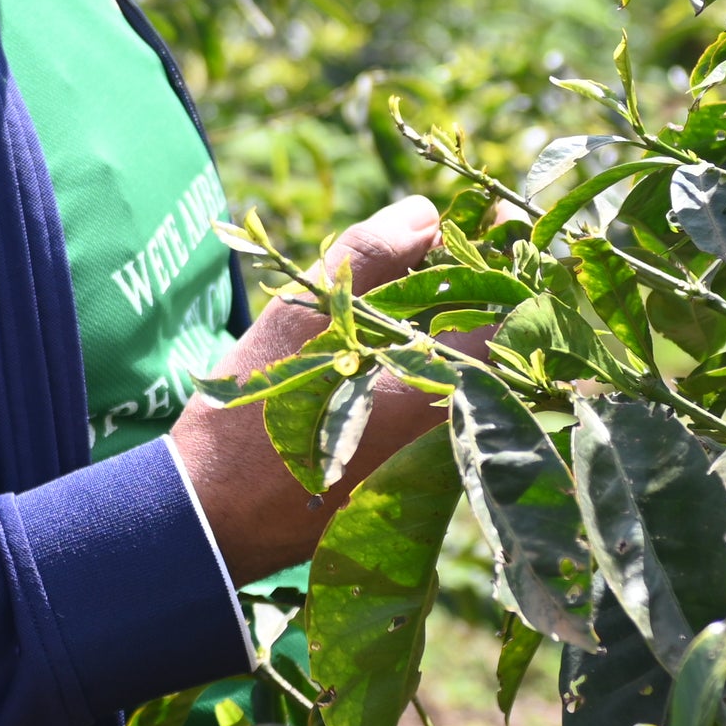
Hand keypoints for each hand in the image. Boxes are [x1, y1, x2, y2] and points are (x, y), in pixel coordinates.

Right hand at [166, 196, 483, 584]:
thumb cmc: (253, 414)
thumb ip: (368, 257)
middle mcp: (453, 431)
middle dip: (482, 298)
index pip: (509, 313)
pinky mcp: (415, 488)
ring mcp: (439, 466)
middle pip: (499, 350)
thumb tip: (425, 212)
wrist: (216, 514)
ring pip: (475, 384)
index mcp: (436, 384)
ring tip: (419, 298)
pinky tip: (394, 357)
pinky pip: (449, 417)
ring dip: (459, 338)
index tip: (487, 228)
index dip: (503, 266)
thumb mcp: (299, 320)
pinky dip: (436, 378)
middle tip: (451, 254)